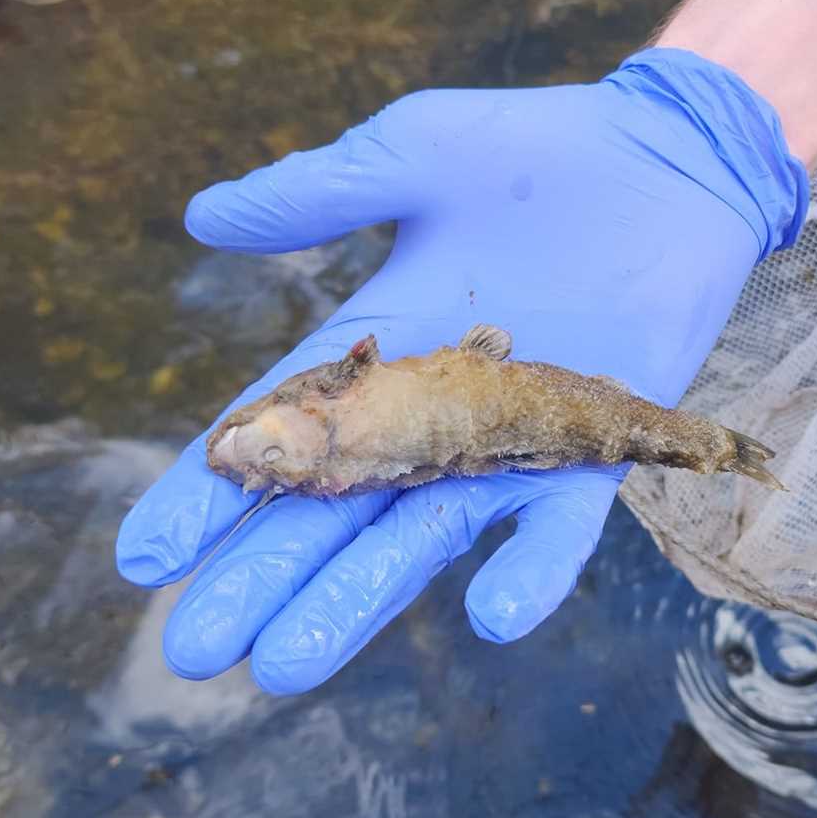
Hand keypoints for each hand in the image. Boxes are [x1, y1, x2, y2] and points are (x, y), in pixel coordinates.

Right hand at [115, 48, 806, 692]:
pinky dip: (531, 572)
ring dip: (359, 600)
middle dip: (262, 577)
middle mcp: (430, 411)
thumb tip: (198, 215)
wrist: (670, 161)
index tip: (146, 559)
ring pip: (421, 538)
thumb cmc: (540, 152)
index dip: (211, 493)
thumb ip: (320, 194)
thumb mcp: (415, 154)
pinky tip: (489, 618)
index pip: (278, 432)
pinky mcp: (592, 450)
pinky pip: (560, 528)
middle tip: (193, 651)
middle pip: (332, 511)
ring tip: (285, 665)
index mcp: (375, 347)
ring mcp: (509, 440)